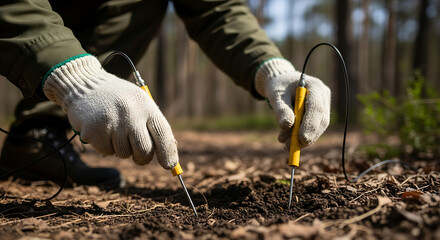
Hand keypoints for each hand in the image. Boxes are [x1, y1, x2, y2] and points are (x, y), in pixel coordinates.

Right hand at [43, 55, 177, 168]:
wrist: (85, 85)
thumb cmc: (119, 99)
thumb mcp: (140, 104)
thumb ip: (153, 126)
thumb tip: (168, 156)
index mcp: (146, 105)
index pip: (162, 133)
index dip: (168, 152)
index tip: (169, 165)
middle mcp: (130, 113)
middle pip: (144, 150)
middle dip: (143, 158)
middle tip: (139, 155)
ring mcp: (112, 122)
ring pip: (124, 154)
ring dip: (121, 149)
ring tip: (115, 130)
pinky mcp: (94, 131)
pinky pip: (107, 151)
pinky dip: (106, 146)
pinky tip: (102, 129)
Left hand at [255, 58, 330, 148]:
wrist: (282, 82)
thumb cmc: (279, 86)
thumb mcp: (276, 95)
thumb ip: (281, 109)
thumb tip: (287, 126)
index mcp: (314, 86)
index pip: (316, 108)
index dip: (310, 125)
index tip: (302, 140)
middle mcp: (323, 95)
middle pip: (320, 120)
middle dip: (307, 136)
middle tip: (290, 146)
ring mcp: (324, 104)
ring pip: (318, 127)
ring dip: (303, 139)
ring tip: (285, 145)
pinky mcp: (320, 113)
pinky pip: (314, 128)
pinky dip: (302, 137)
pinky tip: (289, 142)